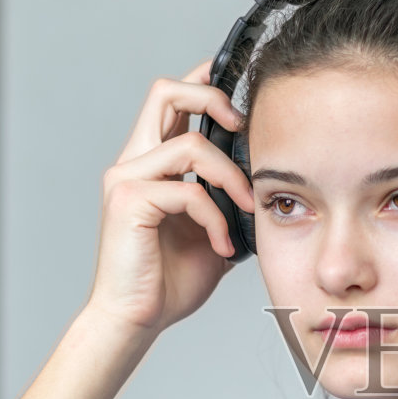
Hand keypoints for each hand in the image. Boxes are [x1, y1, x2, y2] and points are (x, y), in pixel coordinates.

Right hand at [85, 58, 253, 334]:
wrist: (136, 319)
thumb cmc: (169, 280)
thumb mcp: (214, 230)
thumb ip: (228, 201)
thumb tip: (271, 186)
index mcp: (151, 162)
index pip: (172, 99)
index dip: (204, 79)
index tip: (242, 82)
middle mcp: (133, 161)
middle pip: (165, 91)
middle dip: (212, 97)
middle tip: (244, 126)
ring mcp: (127, 179)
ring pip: (189, 143)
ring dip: (230, 176)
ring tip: (246, 208)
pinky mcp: (129, 202)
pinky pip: (188, 190)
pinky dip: (215, 218)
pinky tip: (223, 246)